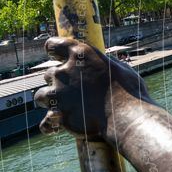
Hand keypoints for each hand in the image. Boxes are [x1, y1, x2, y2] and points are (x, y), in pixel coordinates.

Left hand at [33, 37, 149, 139]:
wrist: (126, 115)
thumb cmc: (130, 91)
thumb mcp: (121, 69)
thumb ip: (106, 66)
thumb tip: (105, 66)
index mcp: (81, 55)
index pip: (54, 45)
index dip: (53, 50)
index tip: (55, 54)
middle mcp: (64, 71)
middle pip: (50, 73)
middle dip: (58, 81)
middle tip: (71, 88)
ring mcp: (58, 93)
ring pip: (41, 95)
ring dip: (49, 99)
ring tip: (60, 106)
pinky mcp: (58, 114)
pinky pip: (46, 122)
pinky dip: (49, 124)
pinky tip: (54, 126)